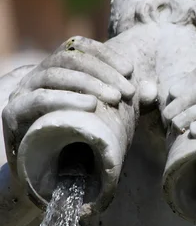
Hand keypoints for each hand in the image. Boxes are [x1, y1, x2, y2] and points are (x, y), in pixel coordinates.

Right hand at [2, 36, 134, 173]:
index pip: (78, 47)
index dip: (105, 54)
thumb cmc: (75, 141)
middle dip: (101, 71)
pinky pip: (38, 100)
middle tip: (127, 91)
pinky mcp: (12, 115)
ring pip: (54, 75)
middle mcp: (36, 76)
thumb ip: (126, 102)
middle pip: (69, 58)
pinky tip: (89, 105)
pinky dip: (65, 99)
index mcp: (56, 71)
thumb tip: (151, 91)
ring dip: (88, 83)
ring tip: (114, 98)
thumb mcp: (104, 118)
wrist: (40, 178)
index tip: (130, 69)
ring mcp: (22, 93)